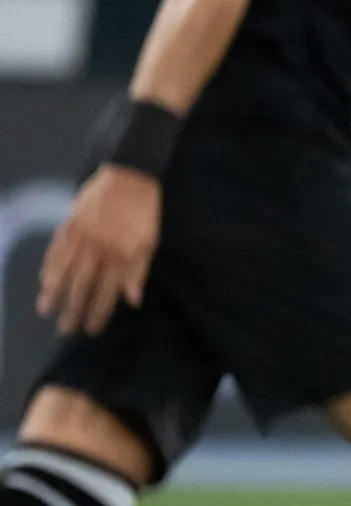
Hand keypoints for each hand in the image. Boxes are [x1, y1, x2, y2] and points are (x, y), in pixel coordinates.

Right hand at [37, 165, 160, 335]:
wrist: (129, 177)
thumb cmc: (144, 212)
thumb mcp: (149, 242)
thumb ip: (138, 272)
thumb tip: (132, 300)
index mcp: (121, 255)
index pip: (107, 292)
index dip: (98, 313)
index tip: (91, 329)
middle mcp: (98, 249)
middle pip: (82, 286)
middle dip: (73, 309)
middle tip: (64, 329)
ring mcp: (80, 236)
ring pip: (63, 270)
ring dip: (54, 292)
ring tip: (46, 310)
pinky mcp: (69, 223)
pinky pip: (55, 250)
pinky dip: (49, 267)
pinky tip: (45, 281)